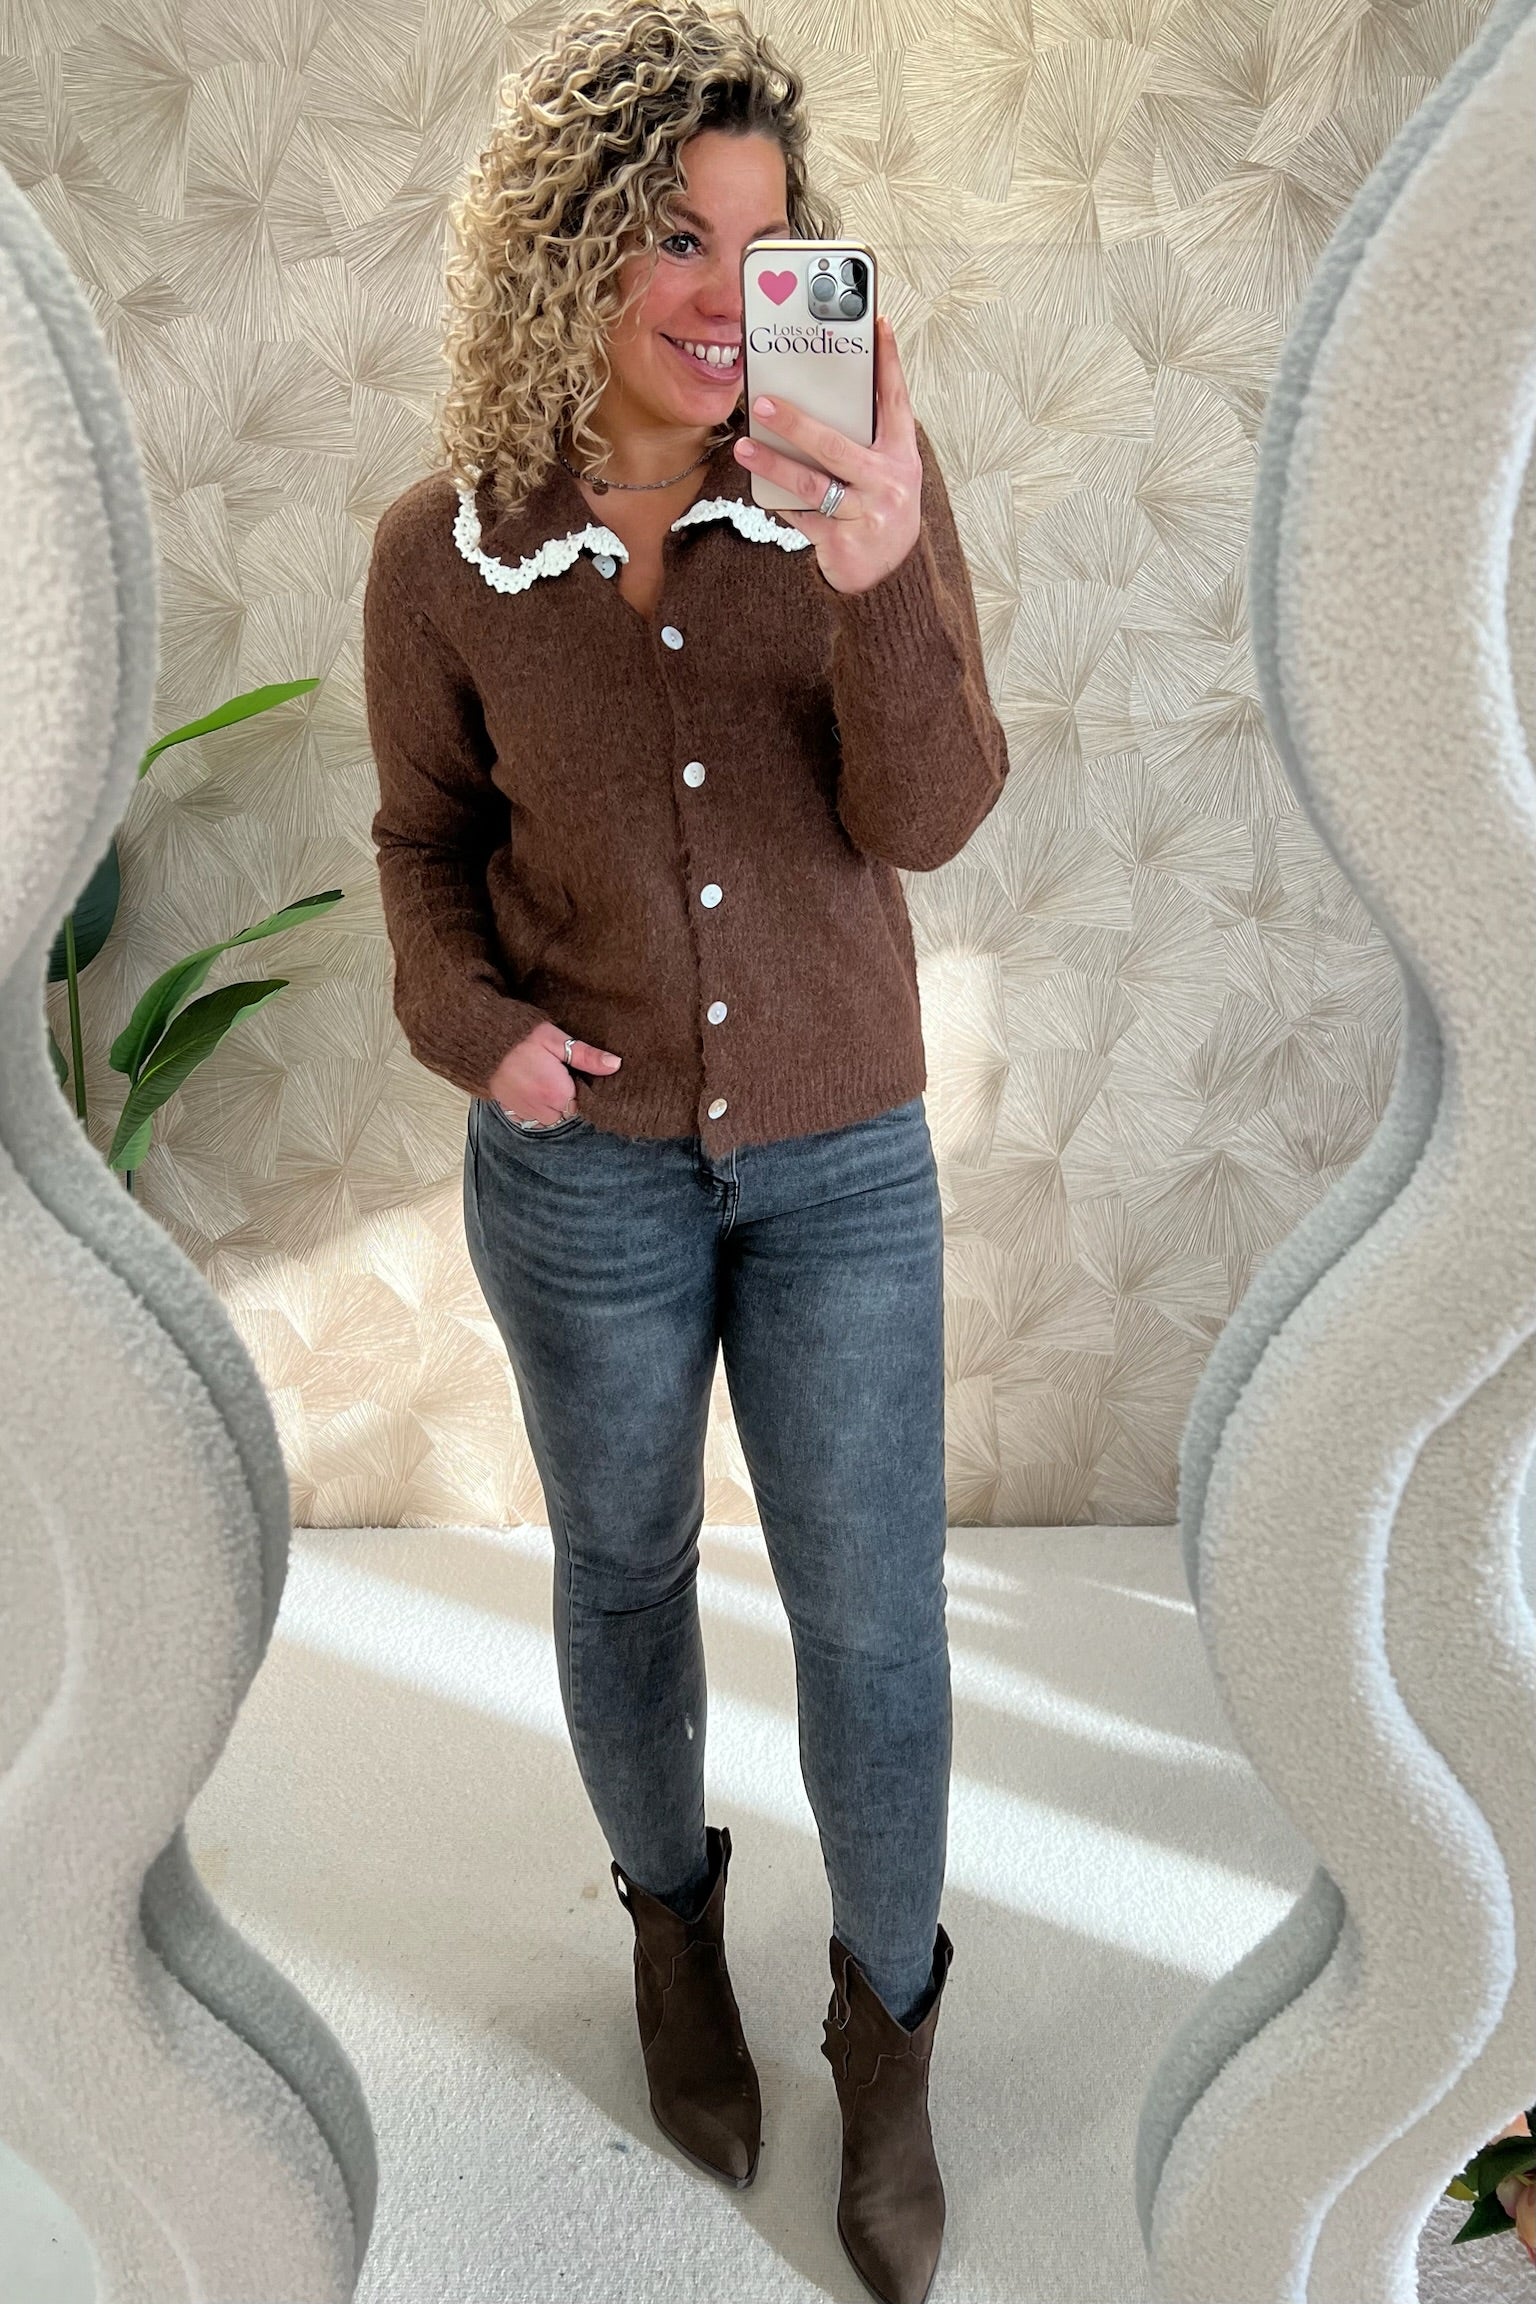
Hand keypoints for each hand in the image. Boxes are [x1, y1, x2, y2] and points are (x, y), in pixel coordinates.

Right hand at [484, 1019, 620, 1124]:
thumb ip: (586, 1055)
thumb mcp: (556, 1039)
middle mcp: (543, 1109)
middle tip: (556, 1072)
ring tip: (543, 1078)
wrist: (481, 1041)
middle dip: (565, 1096)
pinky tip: (529, 1086)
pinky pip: (530, 1116)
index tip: (571, 1071)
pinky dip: (533, 1106)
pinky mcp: (510, 1110)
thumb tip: (615, 1064)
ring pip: (549, 1117)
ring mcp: (525, 1112)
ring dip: (550, 1104)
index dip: (578, 1086)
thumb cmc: (520, 1037)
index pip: (581, 1102)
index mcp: (559, 1093)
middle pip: (566, 1111)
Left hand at [732, 313, 920, 594]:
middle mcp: (888, 483)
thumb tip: (816, 402)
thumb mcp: (886, 475)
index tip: (876, 324)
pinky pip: (802, 515)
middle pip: (836, 445)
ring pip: (812, 483)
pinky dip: (780, 501)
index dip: (888, 362)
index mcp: (902, 457)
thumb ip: (864, 441)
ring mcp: (867, 514)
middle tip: (763, 403)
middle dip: (797, 423)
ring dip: (773, 463)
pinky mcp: (843, 542)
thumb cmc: (881, 514)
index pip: (896, 401)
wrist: (891, 580)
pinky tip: (759, 487)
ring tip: (745, 448)